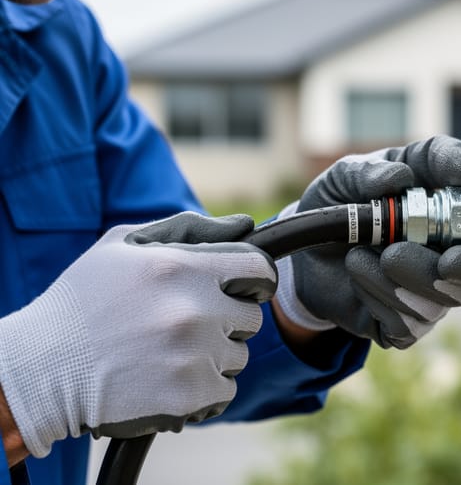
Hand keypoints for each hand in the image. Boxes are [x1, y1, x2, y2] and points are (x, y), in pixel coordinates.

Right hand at [0, 212, 275, 457]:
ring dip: (213, 357)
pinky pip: (225, 390)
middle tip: (184, 325)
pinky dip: (204, 390)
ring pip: (238, 356)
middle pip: (251, 318)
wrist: (40, 371)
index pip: (260, 271)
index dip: (252, 281)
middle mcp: (193, 310)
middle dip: (225, 321)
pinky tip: (167, 379)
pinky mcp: (189, 395)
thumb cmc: (84, 303)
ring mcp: (193, 355)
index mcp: (181, 267)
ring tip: (167, 353)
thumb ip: (189, 230)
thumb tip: (244, 226)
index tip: (238, 289)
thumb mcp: (123, 246)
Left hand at [274, 135, 460, 348]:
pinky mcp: (407, 326)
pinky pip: (409, 323)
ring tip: (359, 254)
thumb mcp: (349, 175)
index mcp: (456, 214)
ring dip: (400, 277)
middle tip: (444, 261)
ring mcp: (435, 294)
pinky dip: (377, 295)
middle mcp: (456, 255)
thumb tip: (400, 177)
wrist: (303, 251)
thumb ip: (374, 169)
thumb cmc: (342, 205)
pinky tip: (358, 277)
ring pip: (446, 299)